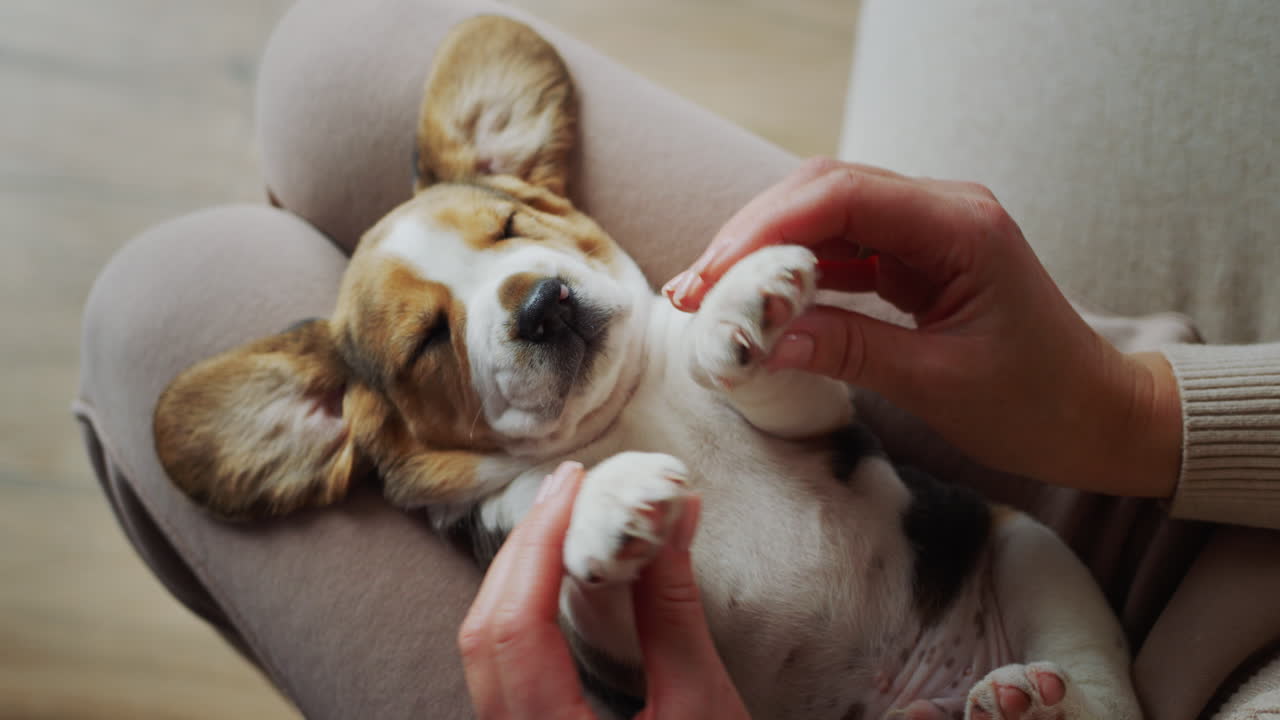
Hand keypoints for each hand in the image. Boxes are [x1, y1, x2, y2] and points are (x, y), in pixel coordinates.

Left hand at [458, 461, 750, 718]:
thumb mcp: (703, 711)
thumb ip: (675, 613)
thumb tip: (671, 517)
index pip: (514, 628)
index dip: (539, 545)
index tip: (574, 486)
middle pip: (483, 634)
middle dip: (523, 550)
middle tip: (570, 489)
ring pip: (484, 652)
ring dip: (518, 577)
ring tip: (565, 521)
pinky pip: (502, 670)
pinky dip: (523, 612)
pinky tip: (556, 581)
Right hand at [663, 158, 1181, 497]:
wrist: (1100, 416)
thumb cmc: (1040, 402)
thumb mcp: (939, 383)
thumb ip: (848, 350)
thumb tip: (758, 341)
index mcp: (962, 226)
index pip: (843, 197)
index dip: (766, 231)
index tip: (712, 280)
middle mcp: (944, 210)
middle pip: (823, 191)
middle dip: (751, 237)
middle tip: (693, 290)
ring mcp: (928, 230)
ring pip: (825, 216)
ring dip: (764, 254)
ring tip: (706, 297)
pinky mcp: (916, 257)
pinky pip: (841, 249)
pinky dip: (794, 273)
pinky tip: (755, 302)